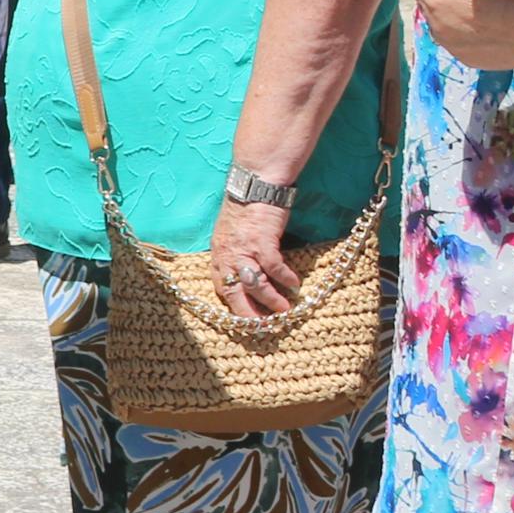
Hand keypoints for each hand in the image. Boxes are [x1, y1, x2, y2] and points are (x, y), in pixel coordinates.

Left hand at [206, 197, 301, 317]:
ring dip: (271, 301)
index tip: (245, 319)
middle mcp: (227, 254)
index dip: (232, 305)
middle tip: (262, 328)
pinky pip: (274, 268)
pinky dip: (285, 279)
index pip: (221, 286)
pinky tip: (294, 286)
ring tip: (284, 312)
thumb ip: (234, 253)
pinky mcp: (262, 242)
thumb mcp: (232, 233)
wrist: (255, 183)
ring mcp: (244, 249)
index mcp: (219, 253)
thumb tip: (245, 273)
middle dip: (248, 314)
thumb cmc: (246, 208)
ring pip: (255, 285)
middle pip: (234, 293)